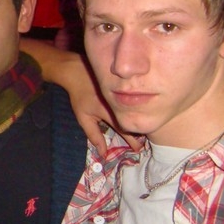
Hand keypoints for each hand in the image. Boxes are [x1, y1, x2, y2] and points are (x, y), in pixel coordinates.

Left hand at [19, 38, 142, 153]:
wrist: (77, 71)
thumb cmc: (79, 96)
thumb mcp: (83, 118)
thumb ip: (94, 135)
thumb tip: (103, 153)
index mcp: (109, 112)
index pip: (125, 129)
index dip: (132, 140)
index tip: (138, 148)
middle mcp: (119, 103)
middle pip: (134, 119)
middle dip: (140, 131)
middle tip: (144, 141)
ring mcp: (124, 92)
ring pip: (136, 108)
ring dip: (140, 118)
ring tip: (145, 128)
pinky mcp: (125, 85)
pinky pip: (134, 98)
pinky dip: (138, 106)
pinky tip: (141, 112)